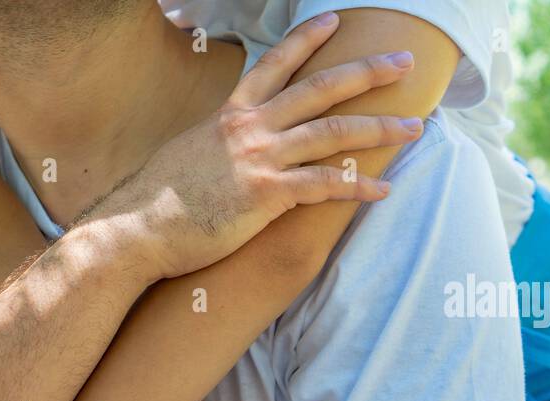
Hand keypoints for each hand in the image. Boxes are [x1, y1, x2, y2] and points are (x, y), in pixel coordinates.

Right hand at [83, 13, 422, 280]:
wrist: (135, 230)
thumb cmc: (154, 202)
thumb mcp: (183, 156)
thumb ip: (211, 145)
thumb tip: (215, 149)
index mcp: (229, 115)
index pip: (274, 65)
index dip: (306, 40)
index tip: (334, 20)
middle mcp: (249, 128)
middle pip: (320, 89)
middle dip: (367, 71)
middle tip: (403, 61)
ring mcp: (259, 159)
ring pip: (333, 133)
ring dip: (379, 128)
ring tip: (414, 127)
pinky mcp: (266, 195)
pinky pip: (324, 186)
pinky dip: (358, 187)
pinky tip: (384, 189)